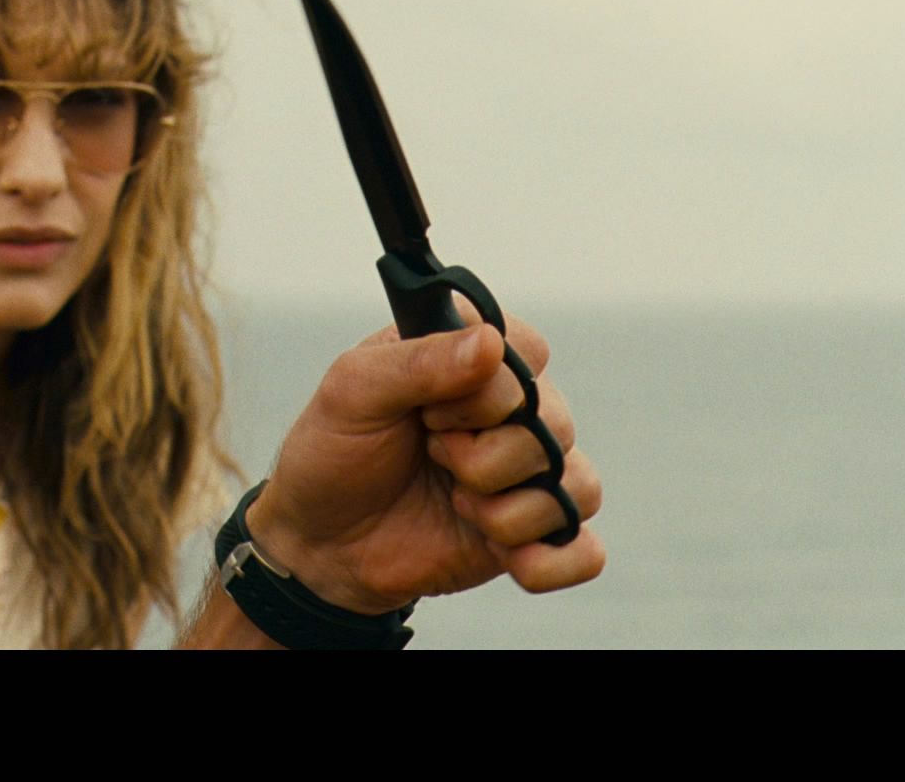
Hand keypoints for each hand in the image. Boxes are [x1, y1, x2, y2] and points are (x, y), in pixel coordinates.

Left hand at [246, 315, 604, 615]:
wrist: (318, 542)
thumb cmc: (332, 453)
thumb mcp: (353, 392)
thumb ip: (419, 361)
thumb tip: (491, 343)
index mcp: (471, 360)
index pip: (528, 350)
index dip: (482, 389)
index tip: (427, 409)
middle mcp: (512, 412)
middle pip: (554, 425)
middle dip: (481, 457)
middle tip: (430, 457)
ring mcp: (527, 474)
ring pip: (577, 487)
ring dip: (505, 511)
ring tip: (454, 505)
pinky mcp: (532, 535)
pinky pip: (586, 553)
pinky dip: (549, 561)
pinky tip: (503, 556)